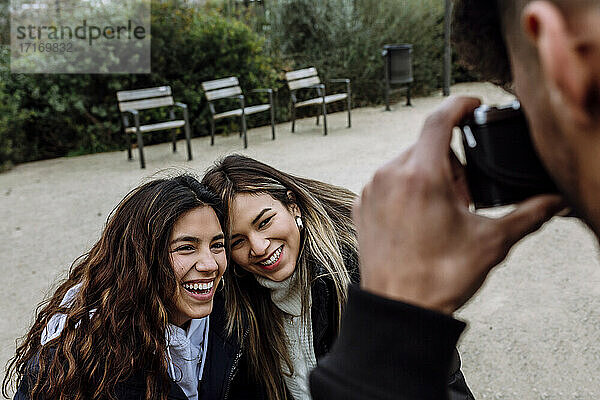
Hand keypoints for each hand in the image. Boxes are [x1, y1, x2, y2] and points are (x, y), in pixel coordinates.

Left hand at [354, 96, 563, 313]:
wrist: (399, 310)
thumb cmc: (439, 278)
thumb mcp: (491, 242)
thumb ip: (528, 214)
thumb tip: (555, 201)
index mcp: (421, 175)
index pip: (439, 119)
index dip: (460, 104)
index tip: (472, 104)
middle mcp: (390, 175)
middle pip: (426, 145)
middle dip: (451, 160)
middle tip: (465, 195)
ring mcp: (371, 191)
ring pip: (405, 163)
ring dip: (428, 174)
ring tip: (442, 210)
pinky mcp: (361, 206)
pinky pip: (387, 181)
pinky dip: (406, 188)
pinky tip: (419, 217)